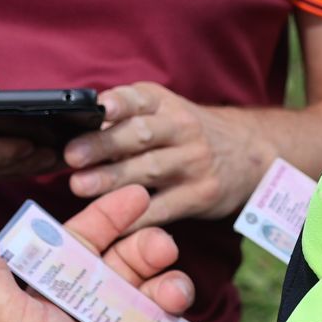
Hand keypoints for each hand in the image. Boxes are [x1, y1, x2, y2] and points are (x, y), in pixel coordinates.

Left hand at [0, 187, 193, 321]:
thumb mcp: (7, 314)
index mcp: (61, 288)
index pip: (87, 236)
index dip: (110, 214)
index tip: (137, 196)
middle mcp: (95, 303)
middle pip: (132, 255)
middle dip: (150, 245)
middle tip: (162, 249)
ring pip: (161, 285)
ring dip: (172, 283)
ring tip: (170, 296)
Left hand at [63, 83, 270, 227]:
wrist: (248, 152)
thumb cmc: (186, 133)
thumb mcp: (164, 112)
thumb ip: (125, 119)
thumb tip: (73, 130)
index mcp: (164, 104)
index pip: (140, 99)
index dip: (120, 102)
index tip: (100, 107)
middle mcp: (181, 128)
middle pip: (141, 135)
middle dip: (104, 144)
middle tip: (72, 156)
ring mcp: (193, 162)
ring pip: (149, 170)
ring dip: (113, 179)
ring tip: (80, 186)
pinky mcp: (200, 194)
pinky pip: (164, 208)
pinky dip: (136, 217)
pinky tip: (111, 222)